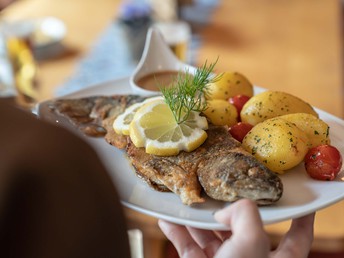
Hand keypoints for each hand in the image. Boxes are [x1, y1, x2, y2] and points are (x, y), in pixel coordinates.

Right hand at [158, 199, 314, 257]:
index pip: (297, 236)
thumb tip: (226, 210)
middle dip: (229, 210)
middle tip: (221, 192)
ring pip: (212, 236)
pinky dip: (178, 233)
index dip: (300, 218)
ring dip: (196, 220)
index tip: (300, 202)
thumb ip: (246, 216)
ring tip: (187, 203)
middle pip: (243, 229)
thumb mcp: (251, 243)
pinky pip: (189, 247)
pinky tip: (168, 221)